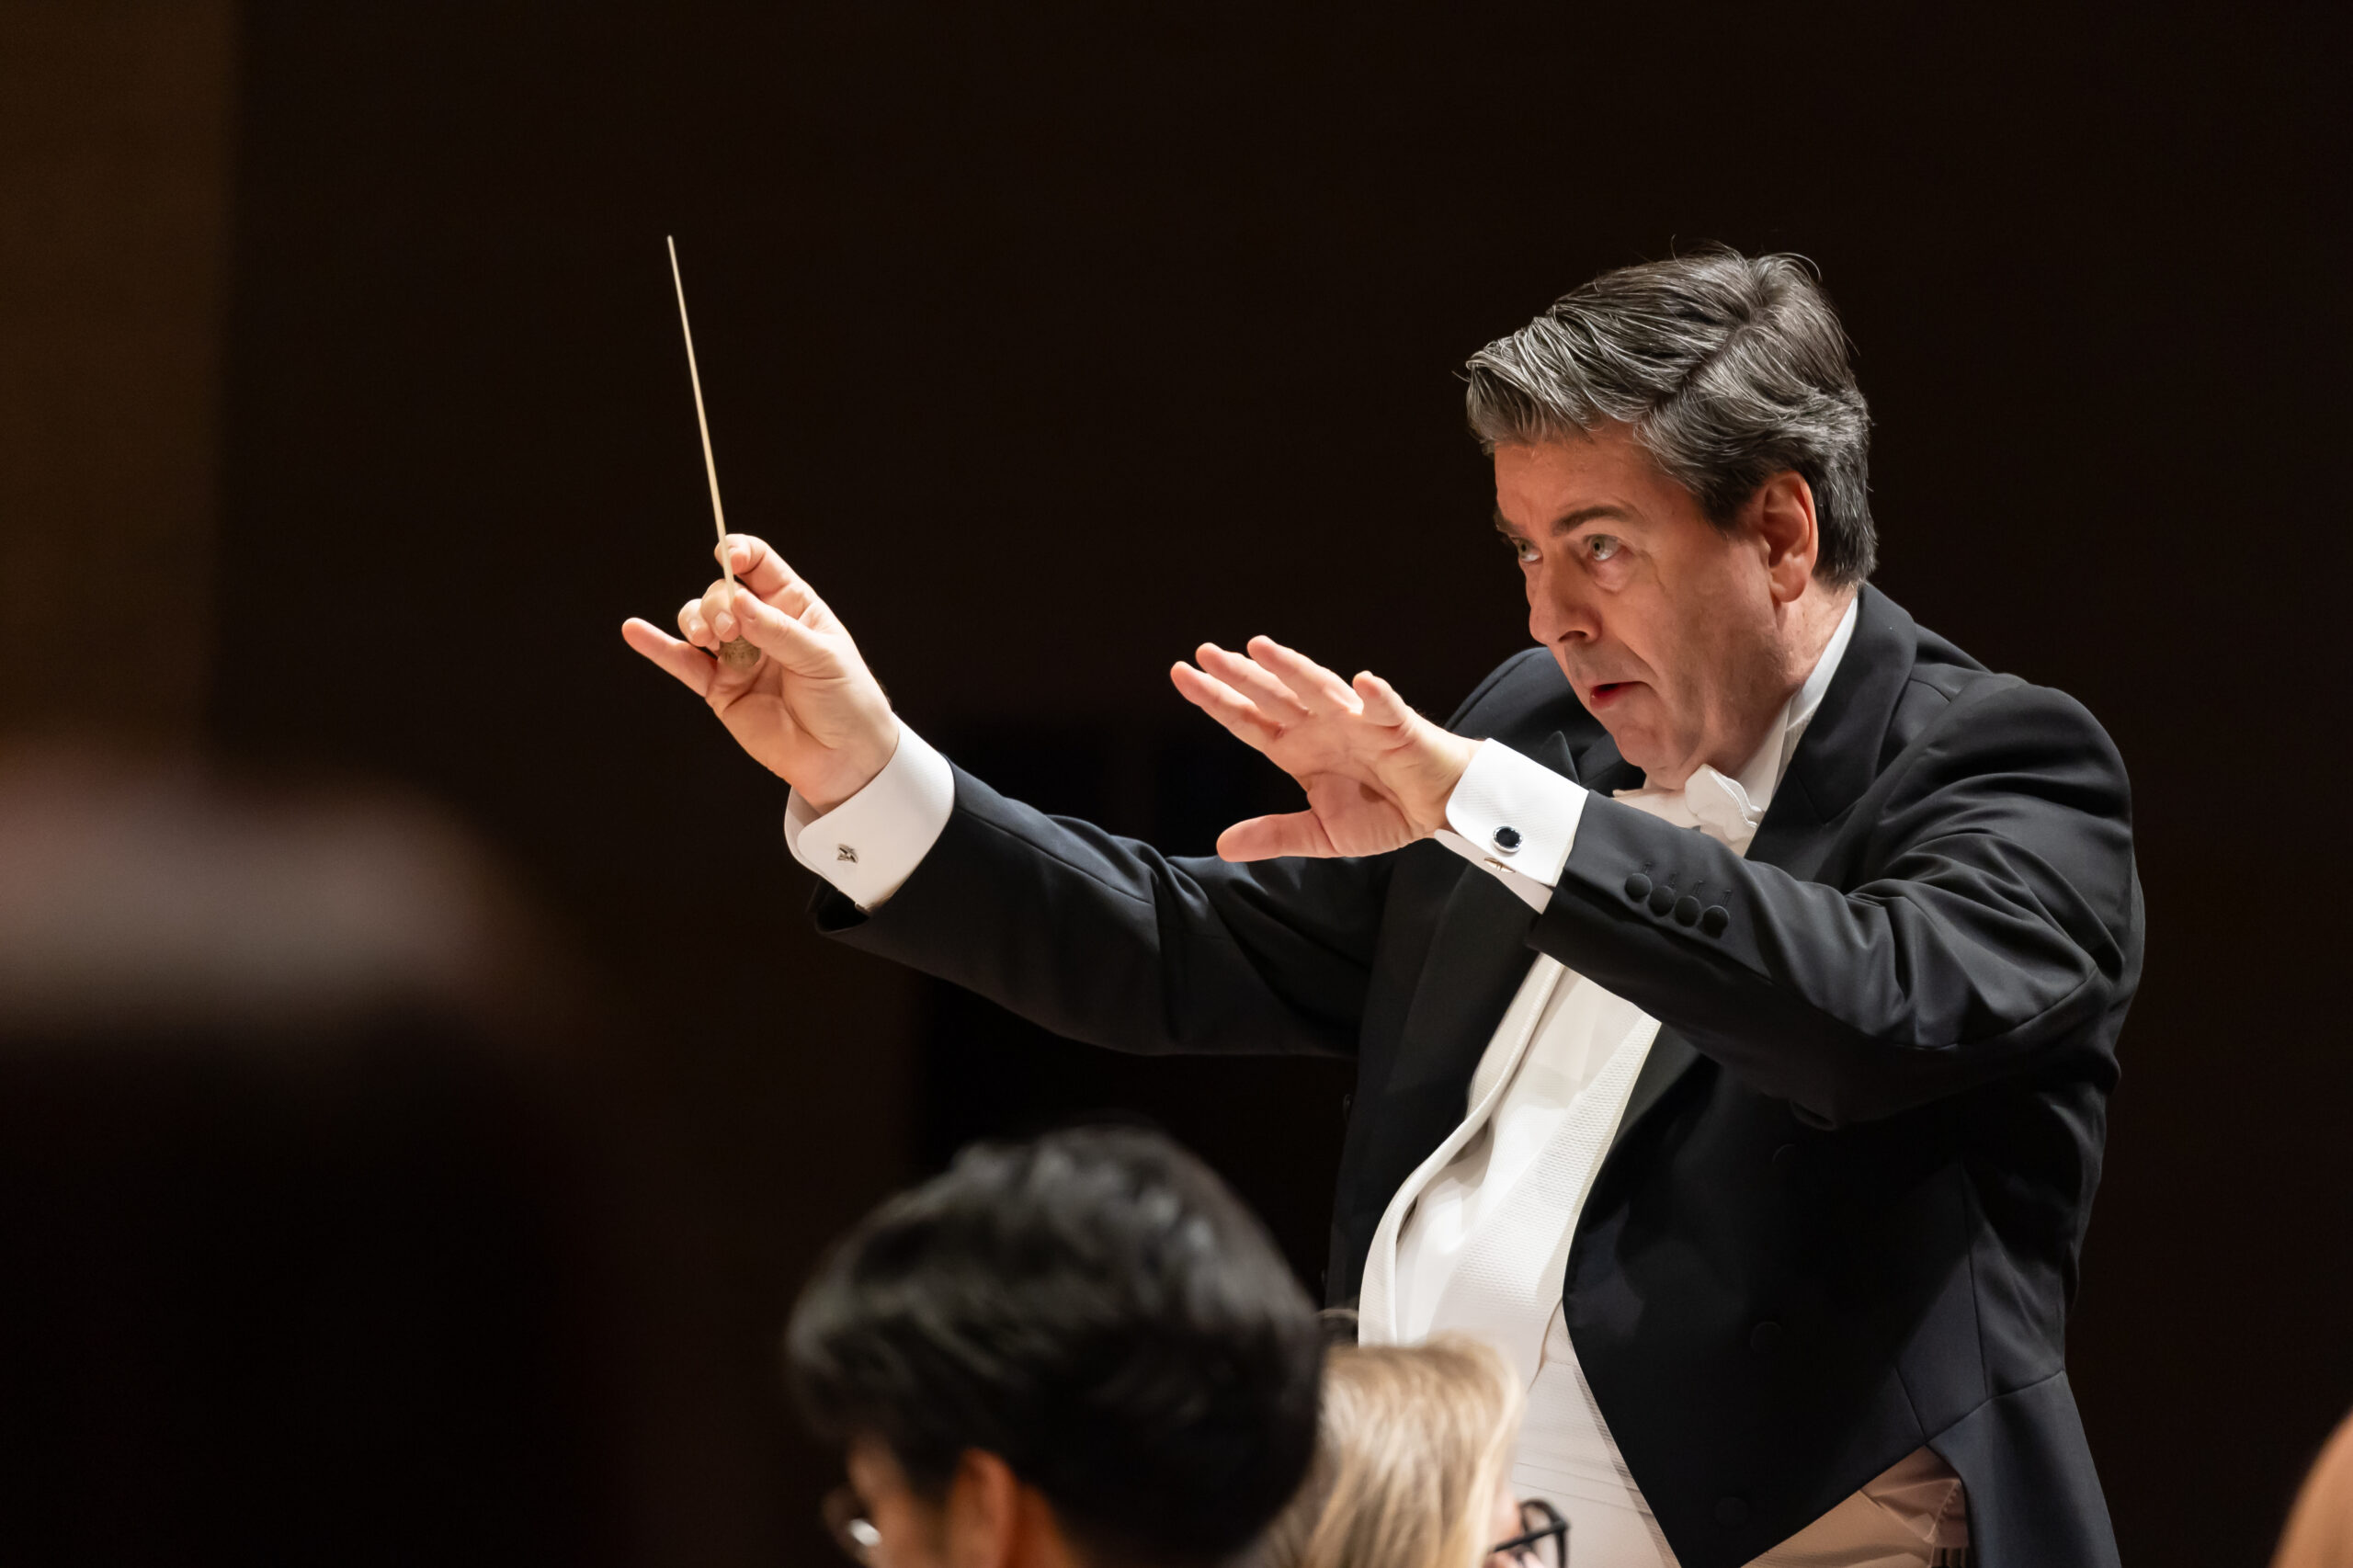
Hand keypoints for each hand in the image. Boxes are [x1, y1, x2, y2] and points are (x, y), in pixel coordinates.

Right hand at [621, 535, 895, 810]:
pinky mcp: (720, 689)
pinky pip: (683, 664)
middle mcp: (760, 625)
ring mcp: (738, 657)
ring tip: (707, 638)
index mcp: (793, 606)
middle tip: (729, 630)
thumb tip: (737, 603)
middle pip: (721, 594)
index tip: (729, 559)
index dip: (739, 554)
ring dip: (695, 621)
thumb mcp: (821, 658)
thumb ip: (776, 631)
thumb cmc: (846, 700)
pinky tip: (635, 631)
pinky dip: (658, 647)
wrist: (844, 758)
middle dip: (717, 604)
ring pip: (699, 622)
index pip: (759, 565)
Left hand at [1170, 636, 1477, 860]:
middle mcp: (1320, 726)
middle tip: (1204, 653)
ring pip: (1318, 689)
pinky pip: (1386, 708)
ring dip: (1292, 669)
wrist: (1437, 808)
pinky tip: (1363, 682)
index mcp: (1298, 748)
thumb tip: (1221, 846)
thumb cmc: (1382, 811)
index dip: (1215, 699)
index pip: (1247, 720)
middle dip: (1240, 675)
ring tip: (1260, 648)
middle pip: (1273, 696)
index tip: (1181, 675)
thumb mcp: (1320, 834)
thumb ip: (1274, 835)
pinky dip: (1376, 696)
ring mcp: (1356, 721)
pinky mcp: (1397, 727)